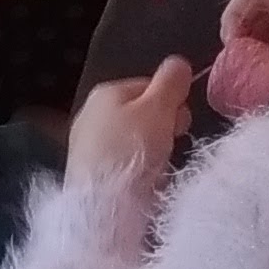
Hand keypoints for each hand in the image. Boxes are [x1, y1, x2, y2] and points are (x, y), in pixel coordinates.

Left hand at [64, 59, 196, 200]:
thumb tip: (179, 63)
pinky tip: (142, 186)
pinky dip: (138, 175)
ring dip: (153, 155)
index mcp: (106, 92)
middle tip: (169, 146)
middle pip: (143, 115)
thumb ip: (171, 82)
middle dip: (163, 131)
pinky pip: (125, 168)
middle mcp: (91, 115)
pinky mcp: (90, 175)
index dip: (172, 103)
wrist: (104, 205)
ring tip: (155, 170)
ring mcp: (87, 147)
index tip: (181, 122)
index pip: (150, 87)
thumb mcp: (158, 108)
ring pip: (136, 144)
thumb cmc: (130, 150)